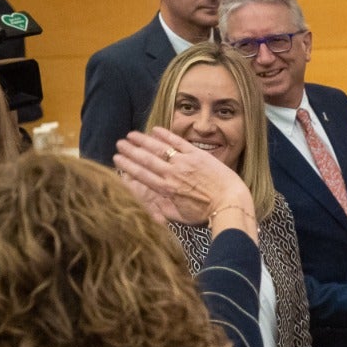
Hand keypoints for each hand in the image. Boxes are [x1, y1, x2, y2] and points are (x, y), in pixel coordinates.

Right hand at [114, 128, 253, 231]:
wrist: (230, 202)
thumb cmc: (207, 213)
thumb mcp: (181, 216)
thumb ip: (164, 209)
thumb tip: (150, 204)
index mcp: (166, 189)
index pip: (142, 174)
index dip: (128, 165)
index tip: (116, 159)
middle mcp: (172, 173)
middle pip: (146, 159)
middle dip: (130, 150)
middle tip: (119, 144)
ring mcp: (184, 162)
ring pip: (158, 148)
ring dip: (142, 140)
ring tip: (131, 135)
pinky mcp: (197, 154)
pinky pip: (177, 141)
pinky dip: (165, 135)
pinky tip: (154, 130)